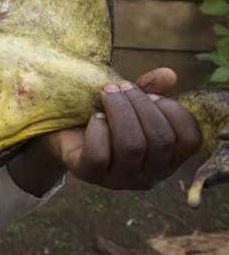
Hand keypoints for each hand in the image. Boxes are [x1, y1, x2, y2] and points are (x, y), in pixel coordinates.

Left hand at [44, 67, 200, 189]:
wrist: (65, 131)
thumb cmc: (107, 117)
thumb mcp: (130, 102)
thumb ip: (151, 90)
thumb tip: (170, 75)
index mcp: (169, 158)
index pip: (189, 140)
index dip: (174, 111)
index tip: (152, 94)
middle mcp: (150, 175)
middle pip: (160, 140)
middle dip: (141, 105)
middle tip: (121, 86)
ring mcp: (120, 180)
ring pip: (131, 146)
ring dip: (120, 111)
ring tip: (106, 92)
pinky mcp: (90, 174)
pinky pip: (99, 155)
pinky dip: (98, 130)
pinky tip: (95, 117)